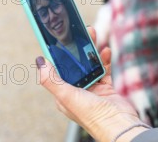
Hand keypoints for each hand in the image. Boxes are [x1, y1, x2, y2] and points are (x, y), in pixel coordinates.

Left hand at [36, 27, 146, 141]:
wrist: (118, 123)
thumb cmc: (92, 115)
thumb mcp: (67, 96)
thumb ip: (52, 80)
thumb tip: (40, 61)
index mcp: (63, 95)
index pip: (59, 70)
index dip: (60, 54)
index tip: (61, 39)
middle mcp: (77, 91)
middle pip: (77, 64)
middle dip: (79, 49)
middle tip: (81, 33)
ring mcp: (92, 89)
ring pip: (91, 64)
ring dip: (92, 50)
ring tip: (94, 35)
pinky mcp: (106, 87)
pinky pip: (104, 69)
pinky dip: (105, 59)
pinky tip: (106, 50)